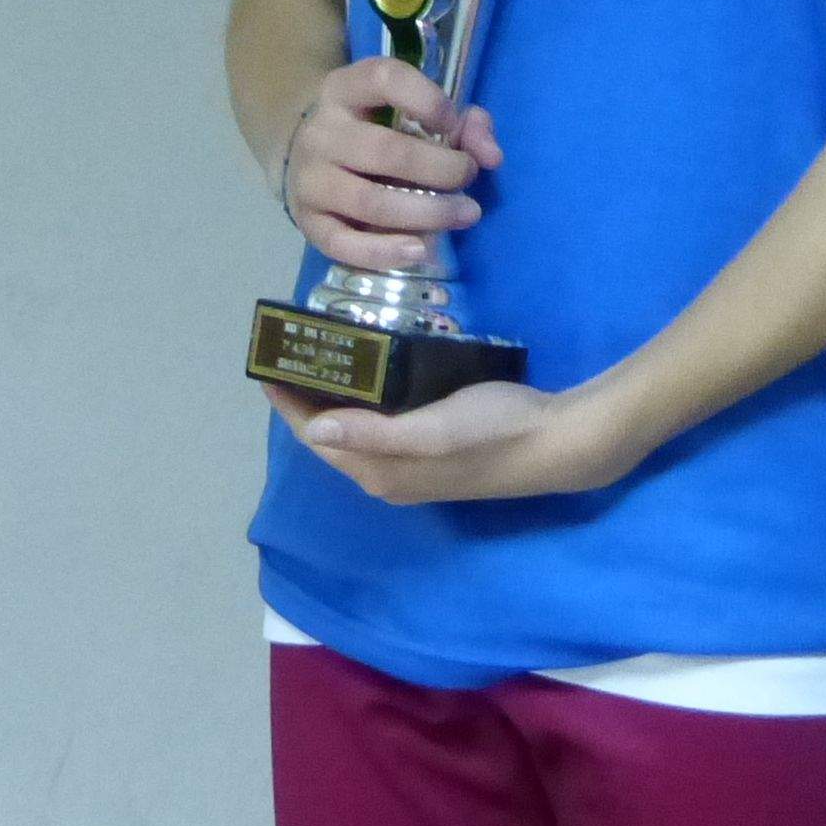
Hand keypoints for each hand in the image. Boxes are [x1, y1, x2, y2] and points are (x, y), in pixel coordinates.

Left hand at [261, 377, 648, 505]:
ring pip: (355, 433)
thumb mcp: (432, 428)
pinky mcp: (432, 453)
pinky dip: (362, 403)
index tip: (267, 360)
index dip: (288, 402)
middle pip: (331, 437)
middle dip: (306, 398)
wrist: (557, 442)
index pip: (316, 437)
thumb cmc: (494, 430)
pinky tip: (370, 375)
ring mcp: (411, 469)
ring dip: (334, 400)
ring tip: (321, 355)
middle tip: (293, 348)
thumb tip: (313, 430)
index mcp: (381, 473)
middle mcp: (388, 477)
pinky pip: (379, 429)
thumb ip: (372, 433)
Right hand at [275, 57, 501, 273]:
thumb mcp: (412, 113)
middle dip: (441, 168)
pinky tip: (420, 249)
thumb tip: (491, 154)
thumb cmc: (374, 131)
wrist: (307, 158)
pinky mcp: (307, 222)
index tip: (453, 122)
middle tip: (469, 177)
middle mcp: (322, 132)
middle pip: (385, 150)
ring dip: (426, 213)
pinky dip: (384, 252)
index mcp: (346, 90)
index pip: (384, 79)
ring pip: (369, 201)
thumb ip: (462, 124)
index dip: (427, 99)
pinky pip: (343, 243)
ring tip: (463, 215)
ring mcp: (309, 179)